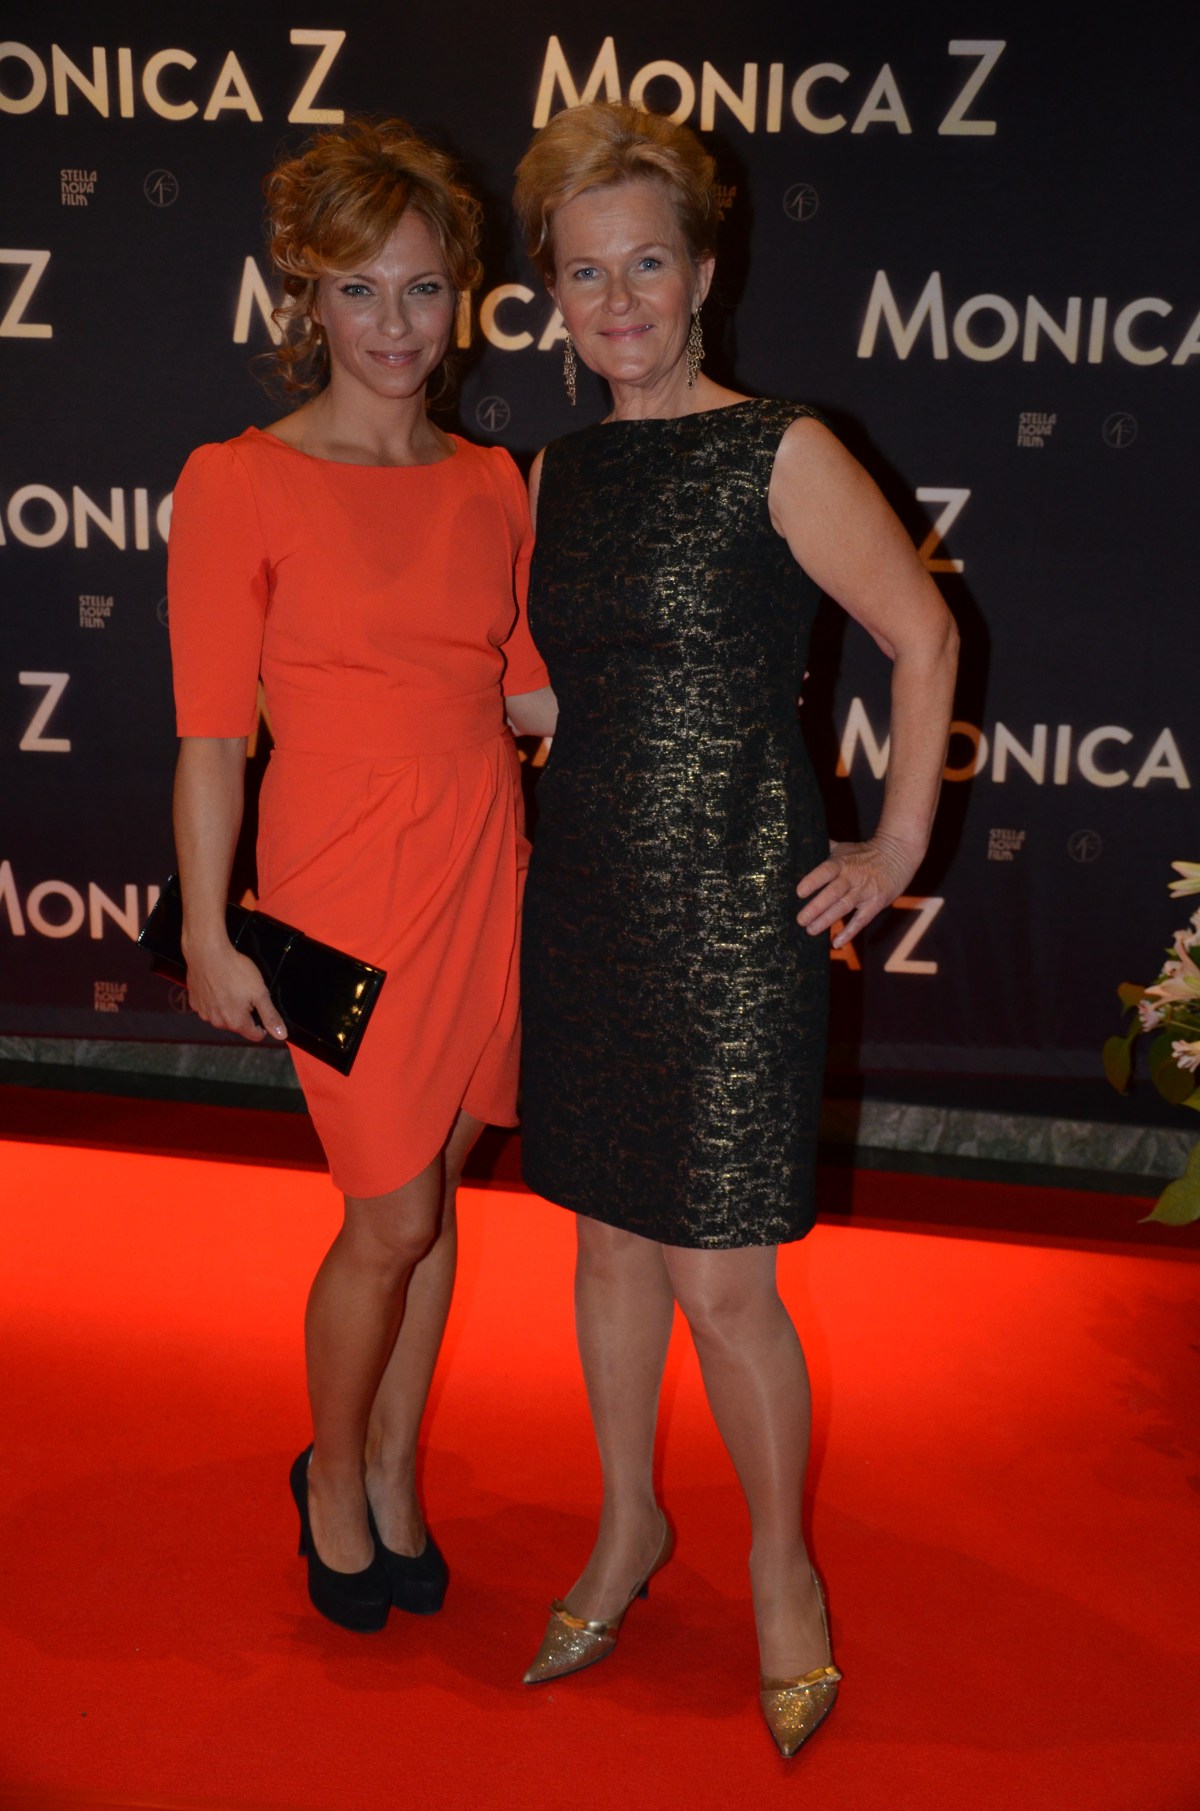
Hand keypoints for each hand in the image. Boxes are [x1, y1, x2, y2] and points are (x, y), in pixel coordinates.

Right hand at [182, 936, 286, 1041]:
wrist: (207, 953)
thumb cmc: (233, 970)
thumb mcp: (260, 992)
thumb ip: (270, 1016)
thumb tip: (281, 1034)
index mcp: (236, 1022)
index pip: (255, 1035)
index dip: (263, 1024)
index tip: (261, 1008)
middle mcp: (218, 1022)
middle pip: (239, 1025)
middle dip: (245, 1013)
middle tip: (246, 992)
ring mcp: (204, 1013)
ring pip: (223, 1016)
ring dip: (229, 1006)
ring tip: (231, 987)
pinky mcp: (195, 1003)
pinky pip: (209, 1007)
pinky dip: (215, 1000)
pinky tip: (218, 986)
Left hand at [796, 833, 923, 947]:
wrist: (898, 853)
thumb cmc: (865, 852)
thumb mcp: (844, 848)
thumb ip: (824, 850)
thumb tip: (801, 848)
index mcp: (842, 863)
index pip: (826, 871)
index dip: (813, 881)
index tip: (799, 892)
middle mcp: (852, 877)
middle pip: (833, 893)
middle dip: (815, 907)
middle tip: (800, 920)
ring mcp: (865, 890)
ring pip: (844, 907)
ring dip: (827, 920)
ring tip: (811, 930)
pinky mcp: (876, 903)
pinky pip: (861, 920)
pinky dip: (849, 932)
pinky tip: (836, 943)